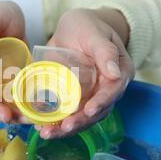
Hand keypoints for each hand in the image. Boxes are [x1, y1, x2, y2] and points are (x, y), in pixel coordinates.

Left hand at [37, 8, 134, 138]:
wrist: (74, 29)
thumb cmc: (87, 26)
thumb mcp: (94, 32)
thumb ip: (104, 50)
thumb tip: (115, 73)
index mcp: (119, 72)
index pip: (113, 91)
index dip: (102, 102)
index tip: (88, 110)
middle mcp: (107, 89)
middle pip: (97, 111)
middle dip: (80, 122)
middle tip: (63, 128)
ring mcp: (91, 96)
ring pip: (81, 118)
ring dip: (64, 128)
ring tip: (46, 133)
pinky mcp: (74, 99)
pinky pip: (67, 114)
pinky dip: (55, 122)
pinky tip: (40, 127)